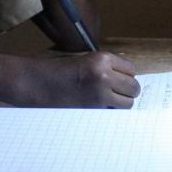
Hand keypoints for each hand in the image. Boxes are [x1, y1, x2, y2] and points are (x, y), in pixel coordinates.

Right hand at [12, 51, 140, 107]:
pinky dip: (111, 111)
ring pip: (128, 102)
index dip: (125, 75)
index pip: (131, 68)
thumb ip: (107, 64)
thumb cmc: (58, 70)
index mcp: (102, 58)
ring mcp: (100, 94)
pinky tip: (100, 107)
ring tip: (108, 100)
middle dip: (127, 90)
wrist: (37, 83)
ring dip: (121, 102)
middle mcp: (104, 74)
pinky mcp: (94, 109)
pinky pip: (115, 112)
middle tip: (115, 92)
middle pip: (134, 87)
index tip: (118, 79)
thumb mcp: (84, 59)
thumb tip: (128, 71)